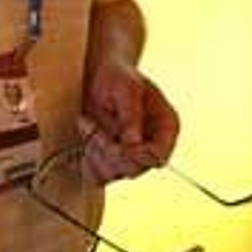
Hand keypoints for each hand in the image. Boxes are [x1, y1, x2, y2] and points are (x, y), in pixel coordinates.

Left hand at [81, 61, 180, 184]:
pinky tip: (85, 136)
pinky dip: (87, 160)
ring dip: (95, 151)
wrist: (99, 75)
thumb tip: (133, 143)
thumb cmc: (118, 75)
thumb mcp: (128, 87)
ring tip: (87, 124)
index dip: (138, 155)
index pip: (159, 155)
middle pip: (135, 169)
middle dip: (109, 150)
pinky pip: (98, 176)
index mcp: (166, 127)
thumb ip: (132, 114)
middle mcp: (151, 146)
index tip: (118, 143)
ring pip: (114, 174)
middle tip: (91, 125)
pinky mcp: (110, 161)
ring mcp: (131, 156)